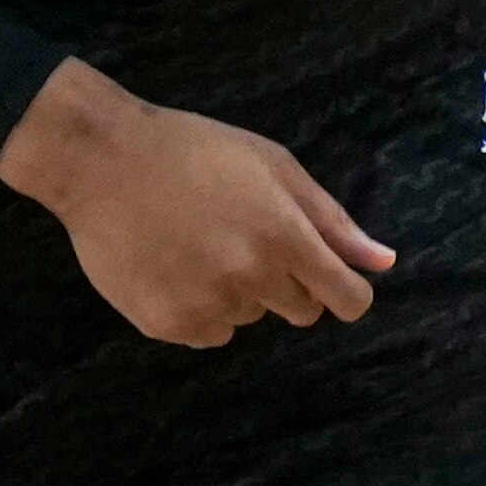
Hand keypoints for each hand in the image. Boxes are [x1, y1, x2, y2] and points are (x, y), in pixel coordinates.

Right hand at [0, 58, 396, 347]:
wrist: (101, 161)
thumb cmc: (194, 151)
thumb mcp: (273, 165)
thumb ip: (331, 220)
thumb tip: (384, 262)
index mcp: (285, 236)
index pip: (348, 300)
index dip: (344, 291)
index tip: (326, 277)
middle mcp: (252, 279)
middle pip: (302, 313)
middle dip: (288, 283)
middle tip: (246, 238)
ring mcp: (208, 306)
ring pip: (251, 319)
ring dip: (239, 292)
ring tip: (200, 243)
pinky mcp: (167, 325)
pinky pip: (210, 334)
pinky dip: (202, 309)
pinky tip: (175, 265)